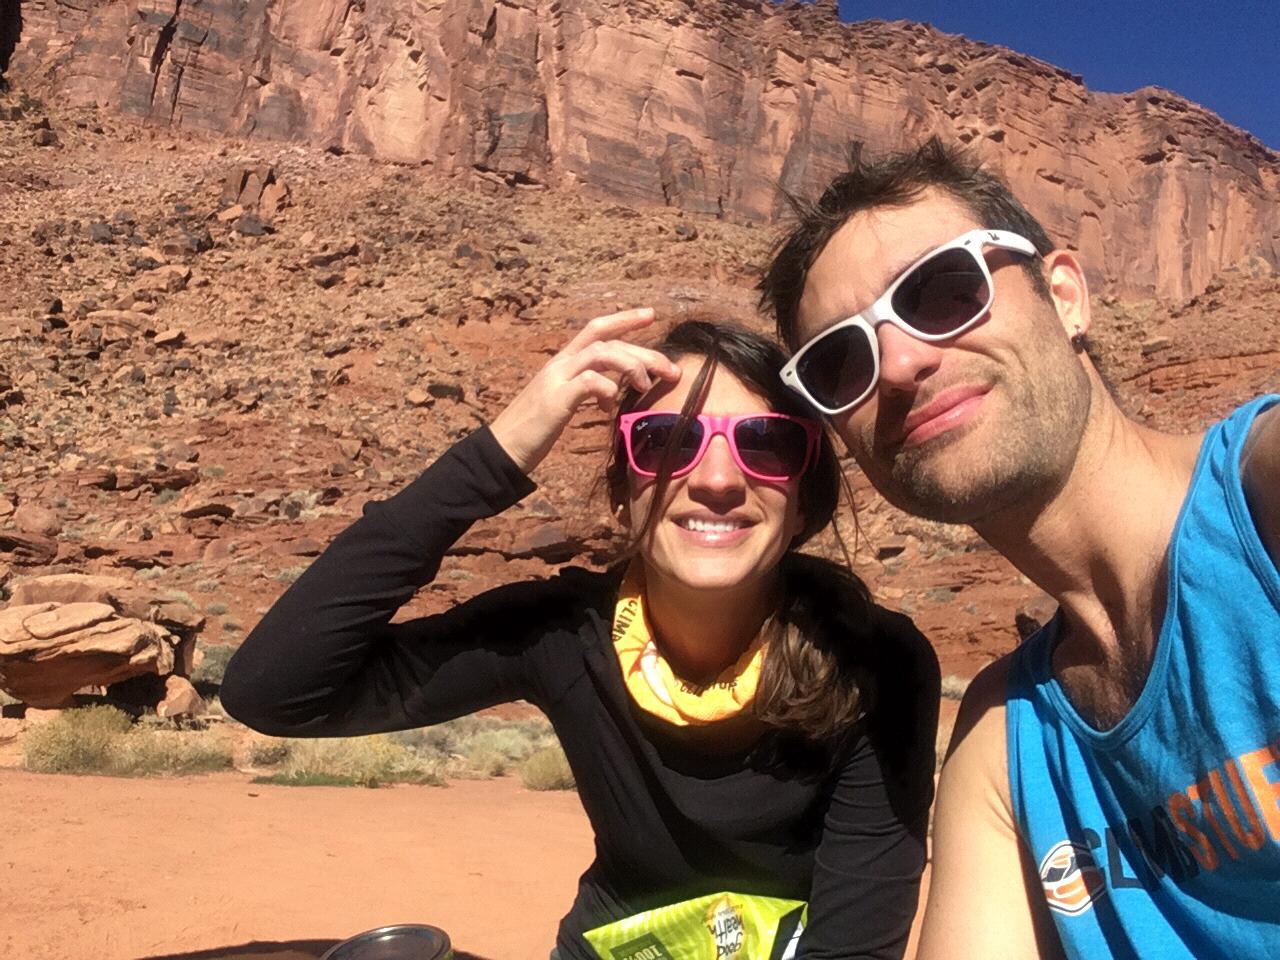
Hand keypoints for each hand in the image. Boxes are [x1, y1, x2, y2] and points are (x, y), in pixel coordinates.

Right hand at [489, 307, 681, 473]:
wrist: (503, 450)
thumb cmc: (534, 430)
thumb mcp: (564, 404)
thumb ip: (586, 392)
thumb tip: (612, 395)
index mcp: (562, 363)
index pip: (596, 329)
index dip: (623, 319)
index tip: (651, 315)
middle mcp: (559, 364)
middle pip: (606, 340)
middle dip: (643, 351)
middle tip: (670, 368)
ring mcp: (556, 379)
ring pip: (601, 353)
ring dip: (630, 366)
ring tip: (646, 386)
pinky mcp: (556, 399)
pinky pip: (590, 381)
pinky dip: (608, 389)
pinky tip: (611, 406)